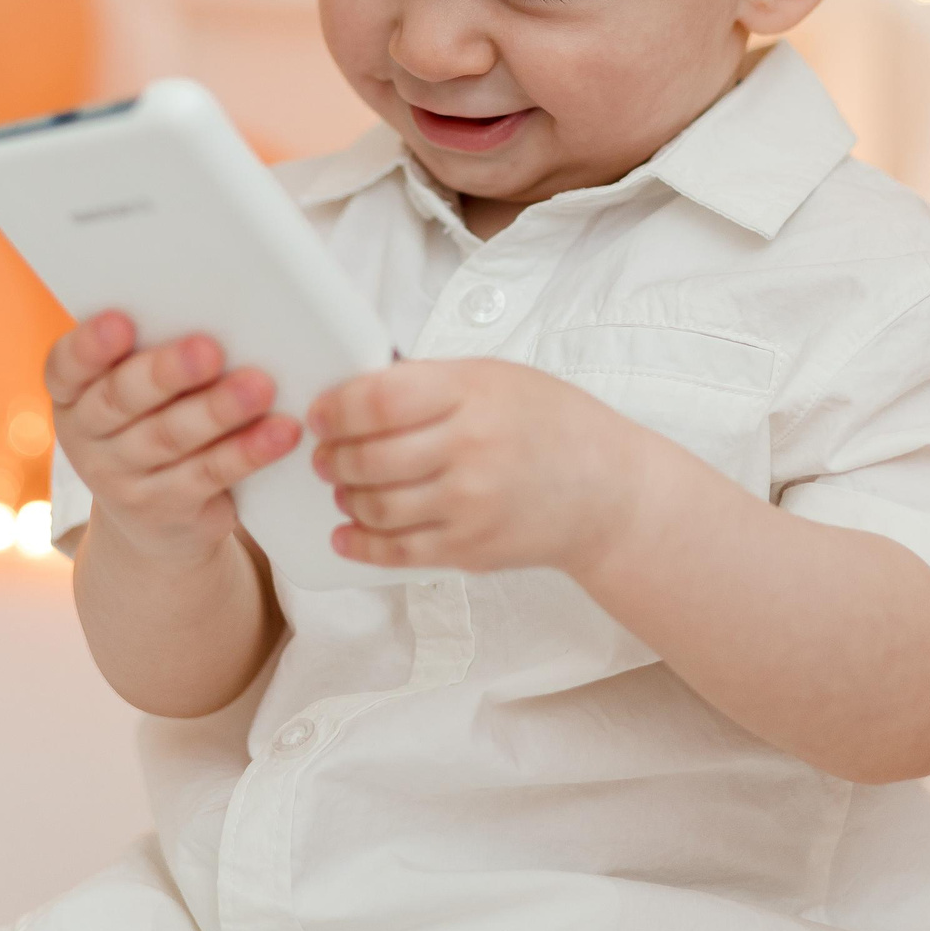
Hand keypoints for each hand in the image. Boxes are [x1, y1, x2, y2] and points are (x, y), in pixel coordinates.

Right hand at [45, 312, 300, 566]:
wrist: (156, 517)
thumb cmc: (153, 418)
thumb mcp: (138, 389)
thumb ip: (157, 351)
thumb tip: (222, 310)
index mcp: (73, 393)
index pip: (67, 365)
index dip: (89, 346)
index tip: (120, 322)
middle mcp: (87, 436)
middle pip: (121, 399)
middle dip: (166, 373)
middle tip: (209, 349)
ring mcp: (122, 479)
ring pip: (169, 438)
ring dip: (217, 411)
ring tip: (260, 387)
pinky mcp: (167, 509)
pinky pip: (210, 475)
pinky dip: (247, 451)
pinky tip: (281, 432)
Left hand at [307, 359, 649, 575]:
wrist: (608, 493)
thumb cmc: (552, 425)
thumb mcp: (496, 378)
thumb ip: (430, 383)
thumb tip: (359, 391)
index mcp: (473, 395)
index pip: (380, 400)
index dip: (337, 408)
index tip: (321, 413)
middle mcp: (470, 450)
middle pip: (368, 457)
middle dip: (332, 456)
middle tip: (323, 452)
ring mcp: (469, 505)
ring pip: (375, 506)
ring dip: (345, 496)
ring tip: (343, 486)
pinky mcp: (469, 549)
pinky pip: (397, 551)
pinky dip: (360, 544)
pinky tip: (346, 532)